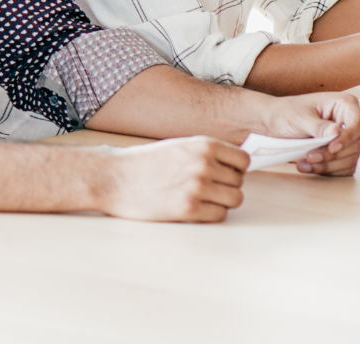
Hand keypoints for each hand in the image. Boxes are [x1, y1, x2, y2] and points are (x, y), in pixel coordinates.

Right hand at [100, 135, 247, 221]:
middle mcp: (205, 164)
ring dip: (222, 202)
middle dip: (228, 187)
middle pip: (239, 182)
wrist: (115, 178)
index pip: (243, 160)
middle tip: (211, 190)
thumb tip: (235, 165)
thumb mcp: (181, 146)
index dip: (237, 169)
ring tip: (204, 200)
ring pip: (234, 199)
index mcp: (205, 144)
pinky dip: (212, 215)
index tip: (226, 175)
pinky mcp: (188, 209)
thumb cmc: (147, 162)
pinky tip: (196, 210)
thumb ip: (208, 153)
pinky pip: (219, 215)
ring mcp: (197, 187)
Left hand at [254, 92, 359, 175]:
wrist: (273, 123)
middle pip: (354, 144)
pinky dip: (326, 171)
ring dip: (327, 165)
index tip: (332, 148)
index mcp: (343, 104)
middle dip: (331, 155)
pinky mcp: (340, 153)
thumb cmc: (286, 113)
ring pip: (349, 159)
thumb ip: (318, 126)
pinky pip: (343, 168)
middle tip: (310, 155)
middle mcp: (348, 120)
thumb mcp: (300, 118)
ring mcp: (346, 138)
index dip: (347, 137)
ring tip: (305, 162)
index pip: (357, 122)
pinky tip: (309, 166)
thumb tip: (336, 131)